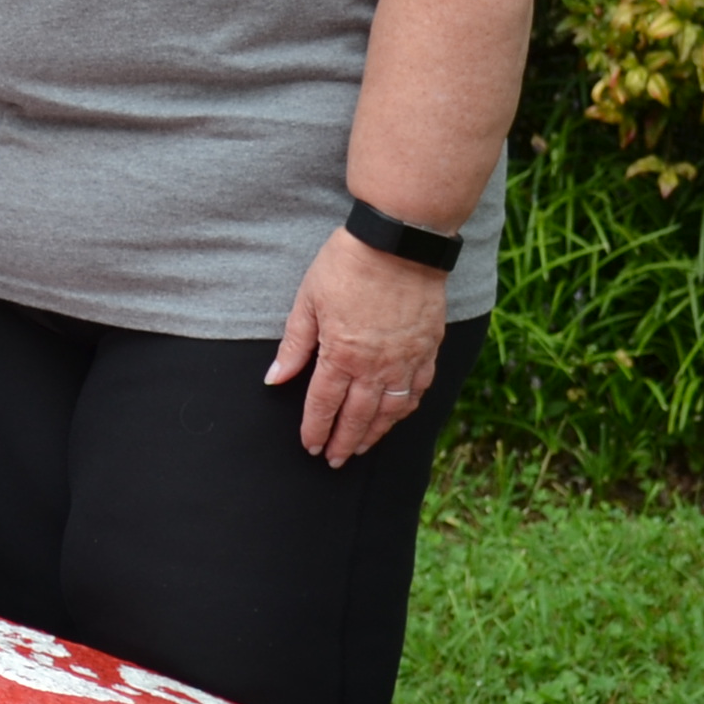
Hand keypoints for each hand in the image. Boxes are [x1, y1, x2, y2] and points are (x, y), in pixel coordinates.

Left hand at [264, 229, 448, 466]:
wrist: (398, 242)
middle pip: (358, 416)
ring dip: (374, 433)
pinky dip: (406, 409)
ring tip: (360, 448)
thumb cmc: (347, 265)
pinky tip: (397, 416)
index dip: (315, 428)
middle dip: (343, 442)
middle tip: (333, 460)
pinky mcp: (428, 349)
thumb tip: (275, 378)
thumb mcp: (308, 300)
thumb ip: (295, 344)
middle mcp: (376, 365)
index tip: (309, 446)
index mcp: (341, 354)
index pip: (324, 404)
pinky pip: (418, 390)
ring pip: (390, 411)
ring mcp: (406, 360)